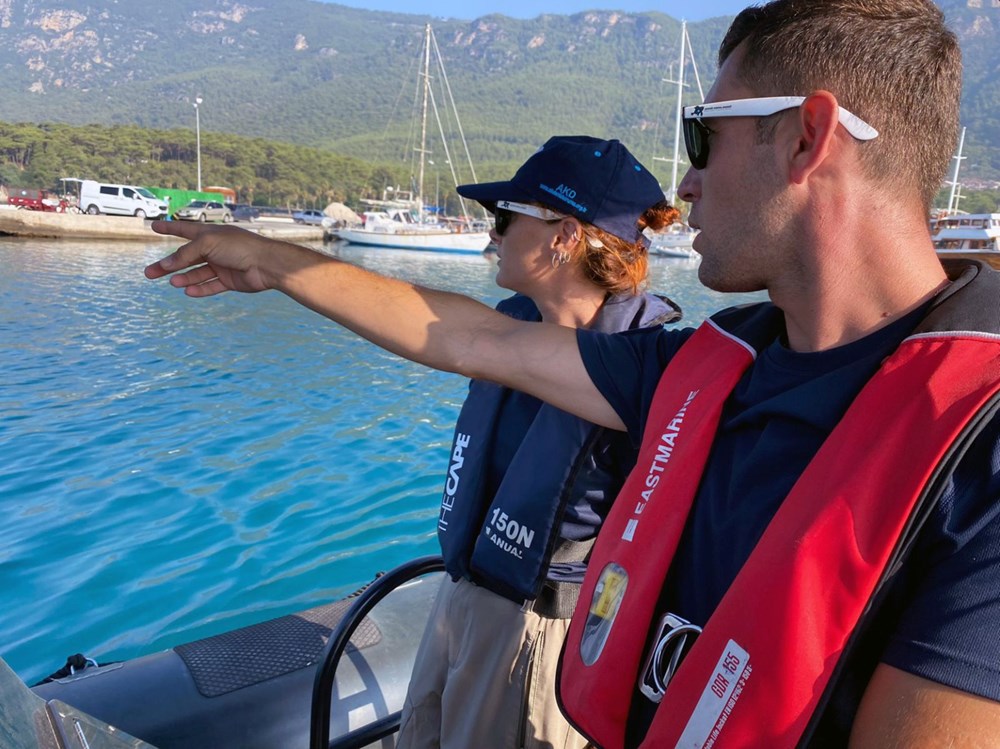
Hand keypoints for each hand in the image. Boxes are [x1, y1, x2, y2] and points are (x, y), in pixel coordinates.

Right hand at [144, 220, 278, 294]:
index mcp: (209, 234)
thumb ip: (185, 255)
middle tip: (149, 273)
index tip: (154, 226)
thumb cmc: (239, 247)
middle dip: (168, 265)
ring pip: (197, 273)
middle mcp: (215, 249)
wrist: (266, 264)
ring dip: (183, 278)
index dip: (169, 227)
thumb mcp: (207, 244)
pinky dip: (200, 289)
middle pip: (185, 257)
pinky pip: (211, 286)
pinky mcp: (230, 280)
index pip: (184, 229)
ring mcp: (222, 265)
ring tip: (173, 283)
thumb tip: (166, 266)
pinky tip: (188, 291)